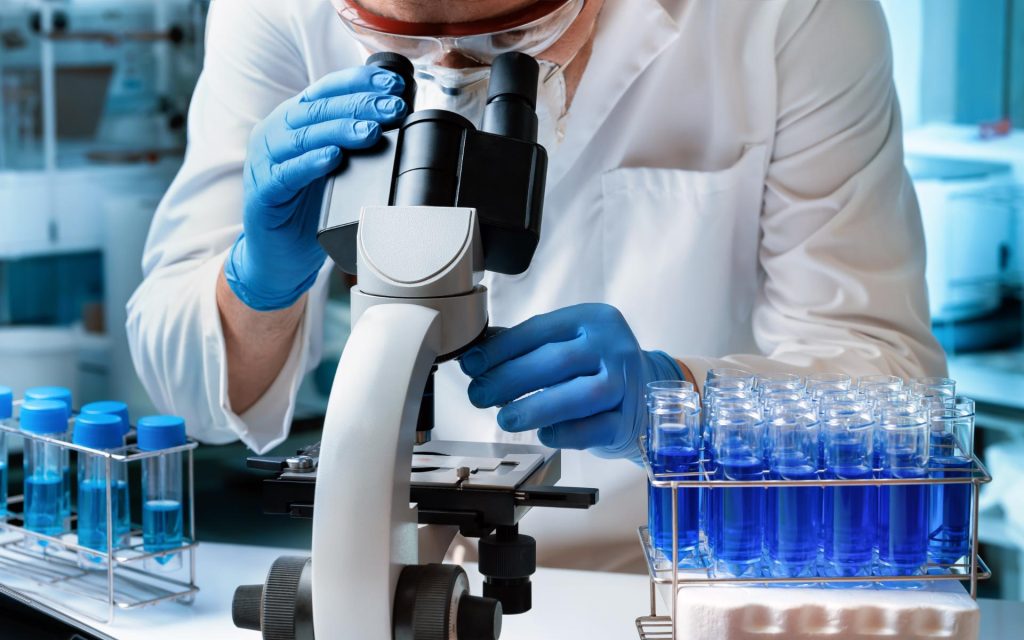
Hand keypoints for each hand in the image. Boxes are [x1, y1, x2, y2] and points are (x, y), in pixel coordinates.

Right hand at [225, 66, 407, 309]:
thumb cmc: (311, 210)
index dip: (360, 83)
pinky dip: (310, 163)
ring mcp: (264, 162)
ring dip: (340, 130)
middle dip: (360, 105)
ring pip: (302, 136)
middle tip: (392, 108)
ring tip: (370, 131)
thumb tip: (398, 122)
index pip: (326, 89)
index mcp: (294, 121)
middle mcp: (275, 134)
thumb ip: (355, 144)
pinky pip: (286, 174)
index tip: (394, 85)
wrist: (281, 258)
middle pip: (317, 109)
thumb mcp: (338, 170)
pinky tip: (332, 158)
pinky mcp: (262, 193)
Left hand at [460, 303, 683, 458]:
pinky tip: (543, 433)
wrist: (651, 392)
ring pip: (579, 395)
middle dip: (510, 379)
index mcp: (594, 320)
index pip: (540, 330)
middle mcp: (613, 347)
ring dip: (535, 407)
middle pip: (557, 361)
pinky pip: (594, 429)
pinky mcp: (628, 420)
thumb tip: (478, 355)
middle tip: (479, 394)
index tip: (472, 365)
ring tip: (505, 418)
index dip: (500, 349)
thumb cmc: (598, 366)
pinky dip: (565, 433)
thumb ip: (528, 346)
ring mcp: (625, 384)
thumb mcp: (570, 344)